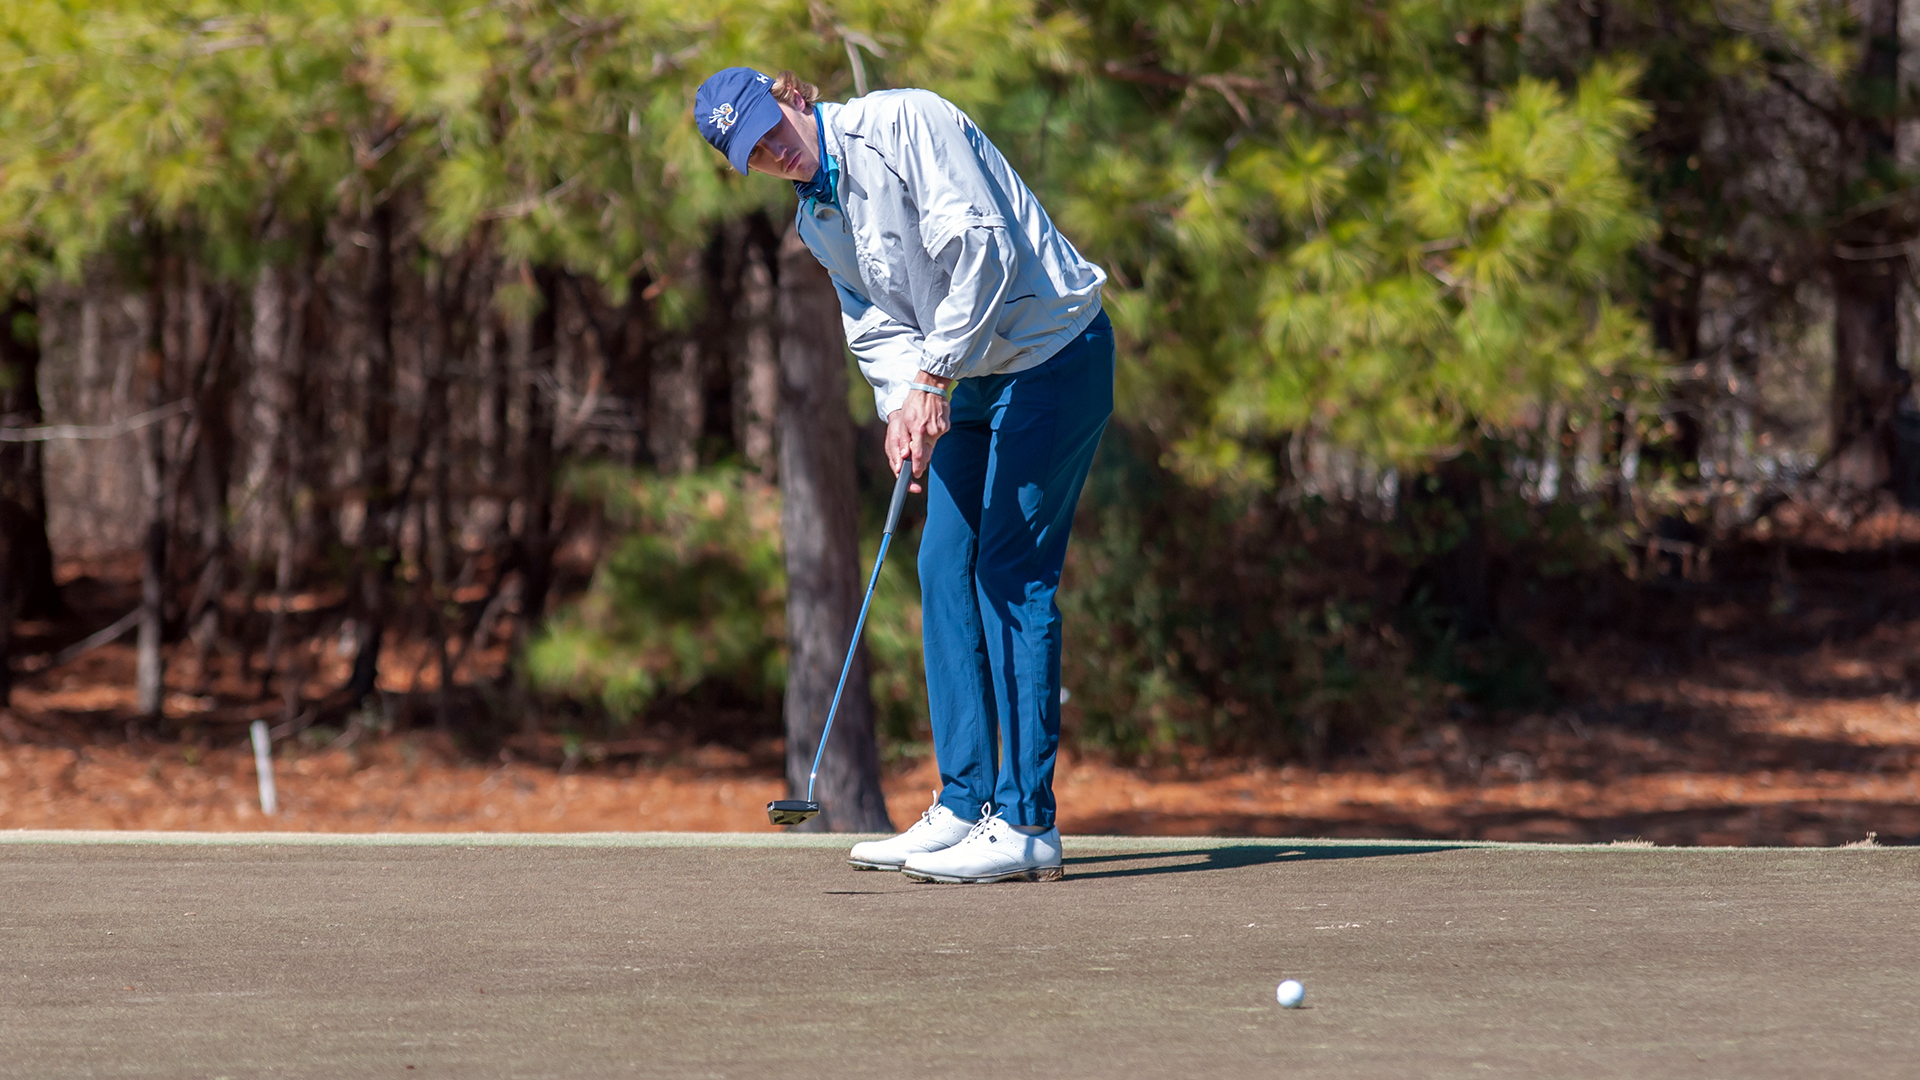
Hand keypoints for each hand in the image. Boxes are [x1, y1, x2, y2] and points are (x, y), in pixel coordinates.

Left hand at [886, 376, 952, 492]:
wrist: (930, 388)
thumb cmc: (914, 404)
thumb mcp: (904, 421)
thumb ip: (904, 440)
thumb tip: (904, 456)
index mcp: (918, 430)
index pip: (919, 455)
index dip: (917, 467)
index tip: (916, 474)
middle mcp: (931, 432)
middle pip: (927, 452)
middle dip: (921, 457)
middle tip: (917, 459)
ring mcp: (940, 429)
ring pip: (932, 445)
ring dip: (926, 443)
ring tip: (921, 429)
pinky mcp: (946, 427)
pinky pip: (938, 436)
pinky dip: (933, 434)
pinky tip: (929, 423)